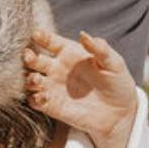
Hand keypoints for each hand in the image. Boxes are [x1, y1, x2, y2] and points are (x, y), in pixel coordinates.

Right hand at [23, 31, 137, 147]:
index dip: (41, 37)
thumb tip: (84, 34)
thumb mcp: (113, 63)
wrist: (120, 113)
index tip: (37, 35)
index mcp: (69, 53)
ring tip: (37, 80)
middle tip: (30, 57)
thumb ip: (99, 49)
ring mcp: (53, 87)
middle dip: (28, 57)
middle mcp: (57, 68)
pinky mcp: (52, 106)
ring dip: (30, 79)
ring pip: (30, 79)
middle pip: (34, 59)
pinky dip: (33, 98)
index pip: (50, 41)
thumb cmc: (118, 83)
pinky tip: (42, 97)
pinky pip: (34, 100)